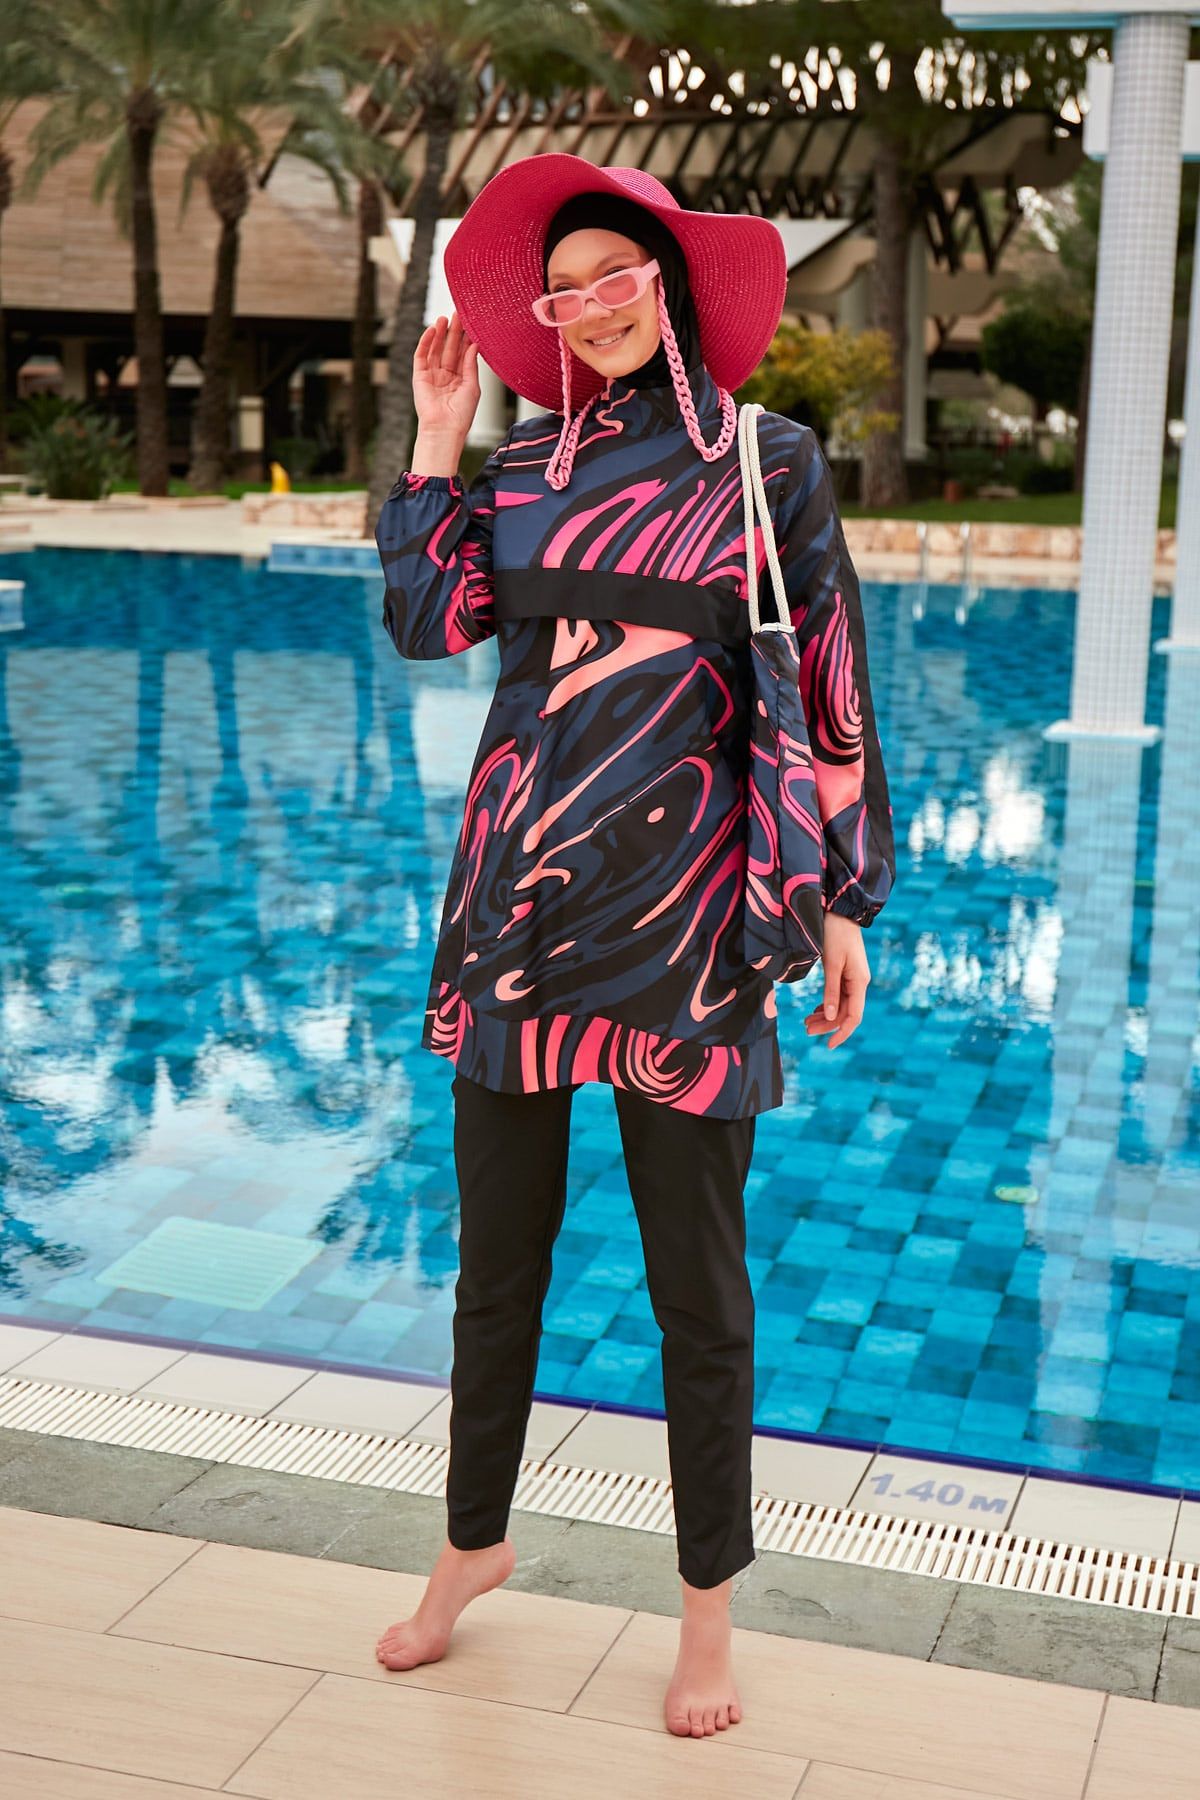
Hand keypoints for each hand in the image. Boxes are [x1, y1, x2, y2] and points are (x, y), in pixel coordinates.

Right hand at [412, 311, 480, 442]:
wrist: (444, 429)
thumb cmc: (461, 415)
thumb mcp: (472, 386)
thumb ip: (471, 364)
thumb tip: (475, 344)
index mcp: (460, 379)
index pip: (463, 354)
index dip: (466, 339)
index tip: (471, 323)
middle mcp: (446, 376)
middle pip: (449, 349)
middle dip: (453, 333)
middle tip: (458, 315)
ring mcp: (432, 375)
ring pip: (435, 350)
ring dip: (439, 334)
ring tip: (444, 318)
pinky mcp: (419, 377)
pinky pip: (421, 356)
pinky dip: (425, 342)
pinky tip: (432, 330)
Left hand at [804, 913, 869, 1047]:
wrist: (839, 911)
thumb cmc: (835, 934)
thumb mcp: (831, 964)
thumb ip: (831, 991)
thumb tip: (829, 1017)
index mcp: (859, 982)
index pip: (853, 1016)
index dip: (842, 1032)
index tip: (828, 1045)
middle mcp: (859, 983)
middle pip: (844, 1012)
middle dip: (826, 1024)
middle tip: (805, 1029)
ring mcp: (853, 978)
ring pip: (840, 1005)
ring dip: (825, 1015)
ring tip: (806, 1022)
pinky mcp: (845, 972)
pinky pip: (838, 995)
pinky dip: (826, 1004)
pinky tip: (815, 1010)